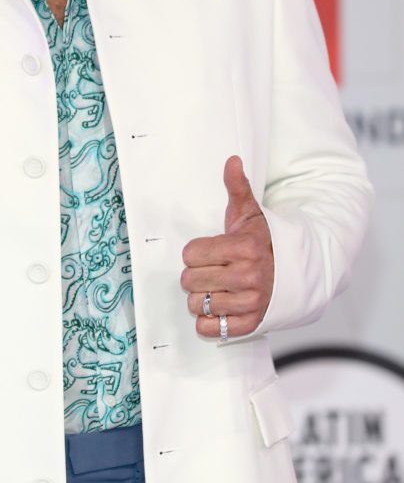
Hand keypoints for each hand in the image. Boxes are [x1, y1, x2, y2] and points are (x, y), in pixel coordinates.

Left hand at [180, 155, 273, 338]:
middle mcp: (248, 277)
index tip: (208, 251)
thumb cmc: (265, 241)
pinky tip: (220, 306)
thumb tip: (232, 160)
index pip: (191, 254)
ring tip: (216, 288)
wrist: (297, 272)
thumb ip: (238, 186)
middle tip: (211, 270)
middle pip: (190, 280)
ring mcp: (250, 303)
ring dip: (201, 297)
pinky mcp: (250, 324)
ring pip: (198, 304)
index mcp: (244, 248)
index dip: (195, 252)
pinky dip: (209, 321)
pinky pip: (210, 328)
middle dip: (196, 274)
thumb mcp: (251, 213)